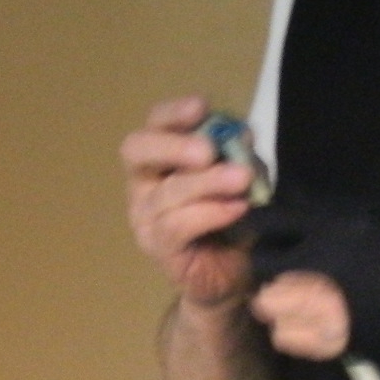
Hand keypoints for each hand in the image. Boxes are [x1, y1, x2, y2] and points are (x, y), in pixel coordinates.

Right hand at [120, 95, 255, 311]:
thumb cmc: (232, 216)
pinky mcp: (159, 247)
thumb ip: (239, 155)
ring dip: (207, 183)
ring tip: (242, 179)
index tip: (201, 107)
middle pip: (137, 151)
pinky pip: (178, 225)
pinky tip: (237, 208)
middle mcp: (143, 182)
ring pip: (167, 192)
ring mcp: (145, 217)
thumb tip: (241, 133)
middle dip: (173, 145)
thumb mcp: (241, 177)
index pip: (154, 124)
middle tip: (208, 151)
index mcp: (161, 156)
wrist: (233, 273)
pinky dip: (211, 213)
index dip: (173, 113)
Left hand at [242, 204, 379, 374]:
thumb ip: (335, 221)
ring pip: (268, 308)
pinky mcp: (330, 339)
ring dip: (278, 305)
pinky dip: (293, 333)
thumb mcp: (375, 218)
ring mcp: (321, 304)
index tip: (262, 233)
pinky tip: (312, 327)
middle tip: (283, 274)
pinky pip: (287, 339)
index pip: (270, 222)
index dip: (260, 228)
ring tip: (298, 305)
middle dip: (268, 271)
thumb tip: (306, 220)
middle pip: (262, 268)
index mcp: (330, 227)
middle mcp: (318, 263)